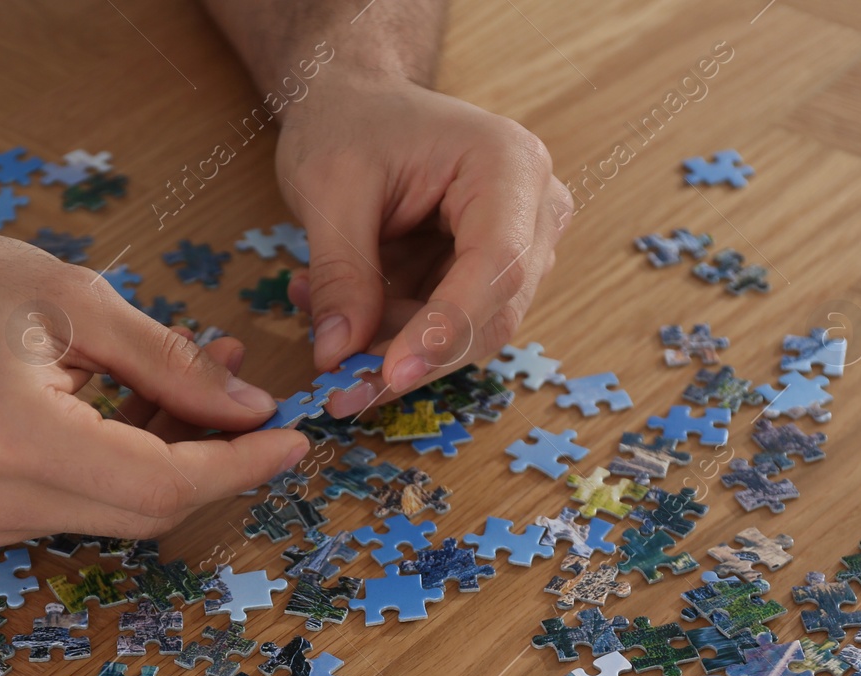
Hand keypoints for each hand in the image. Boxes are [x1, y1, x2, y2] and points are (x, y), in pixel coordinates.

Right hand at [0, 223, 306, 547]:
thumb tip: (253, 410)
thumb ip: (175, 364)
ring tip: (204, 378)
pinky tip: (150, 404)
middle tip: (251, 396)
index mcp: (14, 443)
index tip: (292, 438)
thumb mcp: (83, 303)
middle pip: (147, 510)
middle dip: (213, 459)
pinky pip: (86, 503)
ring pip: (122, 510)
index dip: (237, 467)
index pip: (161, 487)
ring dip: (175, 455)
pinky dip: (131, 461)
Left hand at [272, 74, 573, 416]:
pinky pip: (449, 327)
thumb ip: (340, 273)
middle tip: (344, 387)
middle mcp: (535, 208)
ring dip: (396, 346)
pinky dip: (393, 334)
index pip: (496, 266)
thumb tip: (338, 356)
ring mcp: (521, 244)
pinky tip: (342, 314)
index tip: (389, 374)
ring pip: (471, 331)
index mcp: (508, 165)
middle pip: (493, 311)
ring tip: (325, 324)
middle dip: (416, 355)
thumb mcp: (328, 188)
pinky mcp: (490, 273)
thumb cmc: (349, 123)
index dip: (446, 329)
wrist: (357, 102)